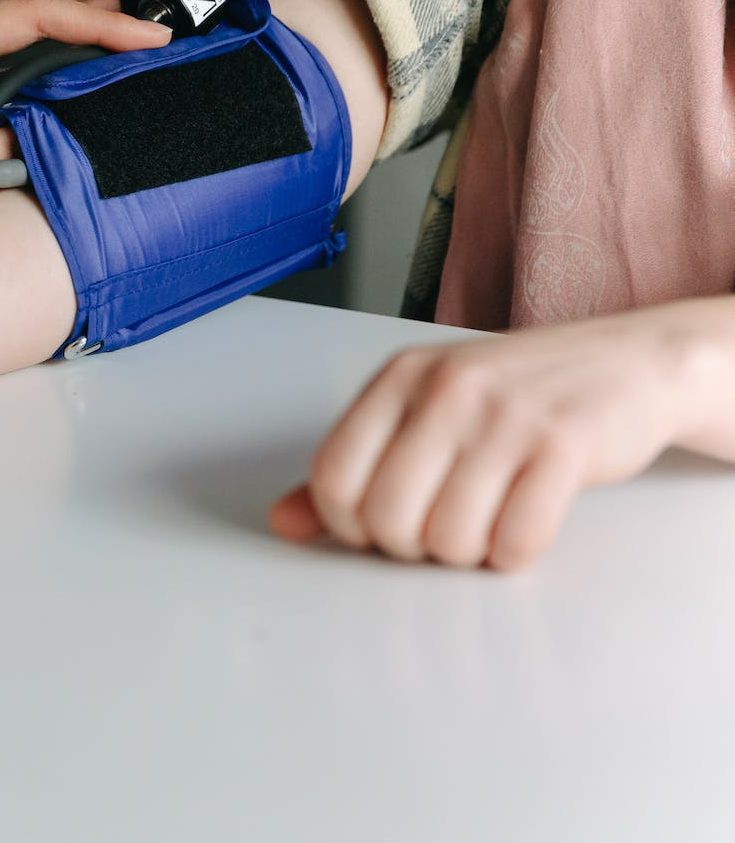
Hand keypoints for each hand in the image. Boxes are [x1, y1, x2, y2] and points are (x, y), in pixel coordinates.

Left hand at [271, 299, 734, 569]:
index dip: (348, 524)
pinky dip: (514, 554)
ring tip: (485, 522)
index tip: (380, 526)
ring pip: (447, 537)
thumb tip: (285, 524)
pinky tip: (522, 527)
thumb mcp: (424, 412)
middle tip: (441, 528)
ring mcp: (506, 414)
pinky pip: (515, 540)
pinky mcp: (566, 444)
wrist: (631, 363)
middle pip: (386, 517)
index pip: (332, 475)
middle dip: (409, 547)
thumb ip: (354, 467)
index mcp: (399, 377)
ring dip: (465, 553)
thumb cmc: (516, 397)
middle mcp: (446, 389)